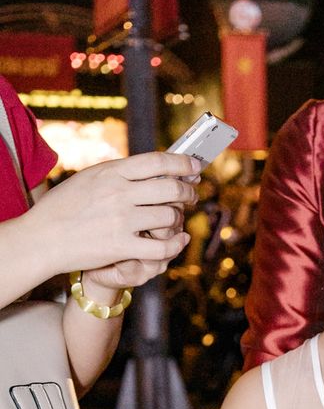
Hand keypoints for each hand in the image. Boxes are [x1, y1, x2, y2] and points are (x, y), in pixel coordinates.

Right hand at [28, 150, 199, 278]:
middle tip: (193, 195)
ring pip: (169, 216)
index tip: (195, 167)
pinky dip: (175, 244)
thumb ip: (120, 173)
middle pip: (170, 187)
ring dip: (180, 219)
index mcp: (111, 171)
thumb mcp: (90, 178)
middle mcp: (119, 192)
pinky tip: (179, 241)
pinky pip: (161, 247)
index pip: (158, 161)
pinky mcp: (121, 246)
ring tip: (178, 219)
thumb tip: (153, 168)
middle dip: (188, 192)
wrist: (43, 238)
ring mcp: (121, 220)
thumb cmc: (66, 207)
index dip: (183, 163)